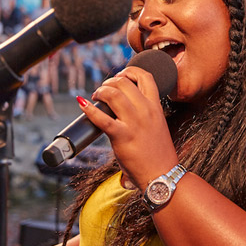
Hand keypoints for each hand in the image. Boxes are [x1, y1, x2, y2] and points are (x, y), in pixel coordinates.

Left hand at [78, 65, 178, 188]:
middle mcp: (146, 110)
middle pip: (124, 82)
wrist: (163, 174)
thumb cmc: (158, 154)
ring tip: (95, 96)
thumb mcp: (157, 125)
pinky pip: (102, 118)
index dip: (130, 71)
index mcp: (155, 106)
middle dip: (110, 81)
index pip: (145, 76)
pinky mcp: (123, 136)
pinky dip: (89, 109)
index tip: (120, 75)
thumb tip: (124, 108)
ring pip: (114, 94)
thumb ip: (144, 114)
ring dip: (101, 91)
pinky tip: (82, 104)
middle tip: (102, 90)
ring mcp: (135, 123)